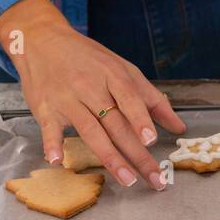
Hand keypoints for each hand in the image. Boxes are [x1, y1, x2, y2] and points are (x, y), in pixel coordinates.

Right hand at [0, 0, 185, 189]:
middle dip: (137, 154)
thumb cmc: (87, 58)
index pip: (130, 99)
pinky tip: (57, 160)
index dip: (141, 120)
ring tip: (127, 179)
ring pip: (91, 131)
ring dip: (110, 158)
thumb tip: (178, 127)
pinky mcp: (45, 109)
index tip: (151, 140)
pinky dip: (52, 144)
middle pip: (116, 124)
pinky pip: (49, 129)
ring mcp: (67, 99)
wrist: (42, 40)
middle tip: (154, 178)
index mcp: (112, 75)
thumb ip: (151, 98)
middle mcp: (90, 87)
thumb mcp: (122, 68)